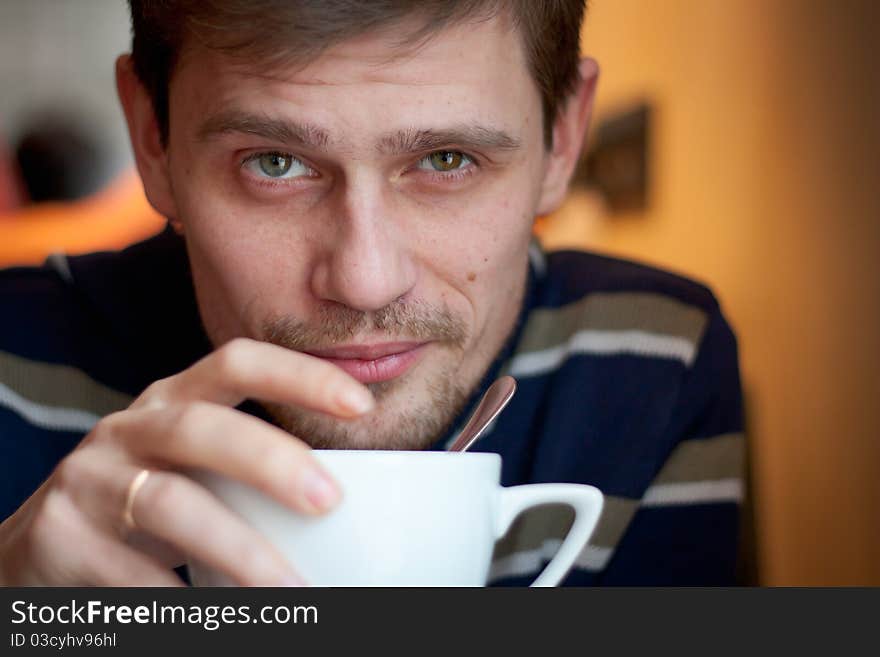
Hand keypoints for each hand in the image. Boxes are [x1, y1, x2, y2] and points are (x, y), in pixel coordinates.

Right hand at [0, 338, 373, 585]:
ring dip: (239, 550)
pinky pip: (133, 573)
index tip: (361, 404)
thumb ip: (249, 467)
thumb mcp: (192, 464)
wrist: (42, 544)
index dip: (299, 374)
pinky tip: (226, 618)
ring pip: (170, 505)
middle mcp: (129, 428)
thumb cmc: (147, 498)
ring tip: (292, 588)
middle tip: (329, 500)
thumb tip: (351, 506)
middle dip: (270, 460)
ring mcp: (89, 480)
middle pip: (202, 428)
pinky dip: (185, 601)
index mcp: (172, 400)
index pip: (236, 362)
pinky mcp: (60, 538)